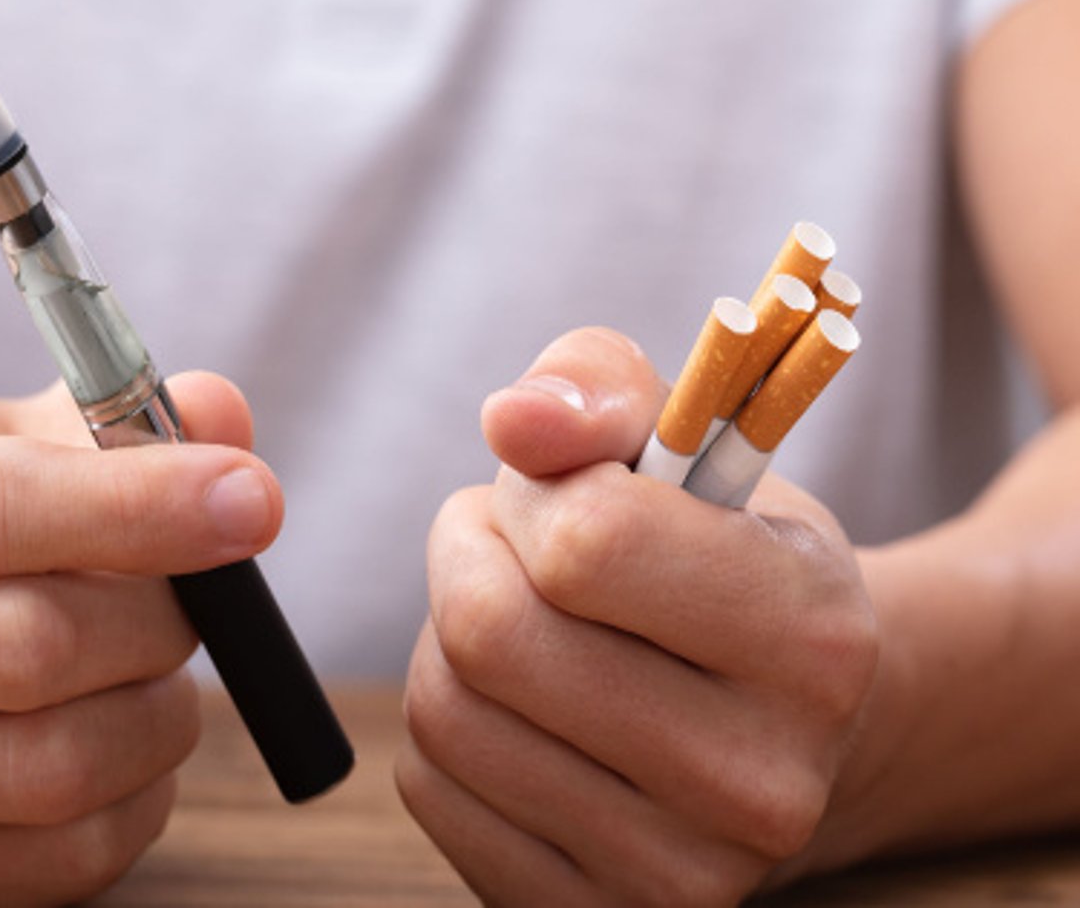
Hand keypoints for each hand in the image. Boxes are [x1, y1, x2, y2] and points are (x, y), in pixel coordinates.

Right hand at [0, 375, 282, 906]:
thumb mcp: (35, 439)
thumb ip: (135, 421)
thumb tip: (224, 417)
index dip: (140, 505)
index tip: (254, 501)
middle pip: (32, 647)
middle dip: (161, 622)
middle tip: (193, 602)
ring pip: (65, 765)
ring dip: (160, 712)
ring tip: (150, 669)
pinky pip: (79, 852)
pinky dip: (144, 792)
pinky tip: (120, 736)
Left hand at [397, 328, 878, 906]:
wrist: (799, 727)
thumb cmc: (728, 560)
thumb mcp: (695, 440)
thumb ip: (597, 385)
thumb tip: (513, 419)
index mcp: (811, 638)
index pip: (584, 544)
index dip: (534, 495)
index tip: (557, 493)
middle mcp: (760, 780)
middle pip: (488, 634)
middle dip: (469, 556)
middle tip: (512, 545)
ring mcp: (680, 872)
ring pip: (443, 712)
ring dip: (448, 639)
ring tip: (524, 621)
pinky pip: (432, 789)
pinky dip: (449, 724)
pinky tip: (519, 705)